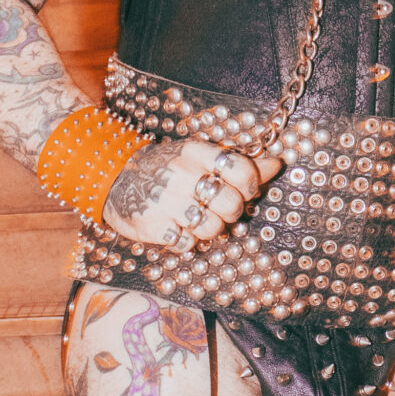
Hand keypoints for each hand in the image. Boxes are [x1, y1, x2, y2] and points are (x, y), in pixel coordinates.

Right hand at [101, 137, 281, 250]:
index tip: (244, 190)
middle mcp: (181, 173)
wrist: (115, 178)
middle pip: (231, 204)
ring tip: (196, 218)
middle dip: (231, 212)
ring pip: (212, 228)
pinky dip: (187, 241)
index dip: (251, 186)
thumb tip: (279, 163)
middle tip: (217, 208)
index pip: (242, 170)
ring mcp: (165, 200)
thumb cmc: (170, 169)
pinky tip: (178, 228)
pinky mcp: (151, 225)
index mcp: (197, 151)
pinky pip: (187, 243)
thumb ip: (241, 163)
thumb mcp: (202, 157)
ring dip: (209, 229)